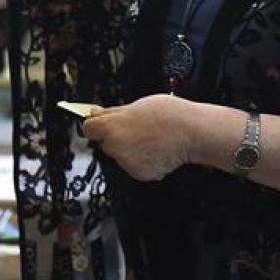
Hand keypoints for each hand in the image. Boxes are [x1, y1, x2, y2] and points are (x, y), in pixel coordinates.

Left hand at [82, 94, 198, 181]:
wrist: (190, 132)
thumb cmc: (167, 115)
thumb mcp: (136, 105)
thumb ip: (112, 112)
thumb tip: (95, 113)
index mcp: (111, 127)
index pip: (89, 128)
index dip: (97, 125)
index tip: (103, 124)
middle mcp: (115, 147)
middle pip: (106, 143)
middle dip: (117, 137)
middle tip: (136, 129)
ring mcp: (127, 163)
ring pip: (121, 155)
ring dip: (130, 149)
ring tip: (150, 139)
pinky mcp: (139, 174)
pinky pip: (134, 166)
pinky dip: (142, 160)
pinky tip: (155, 150)